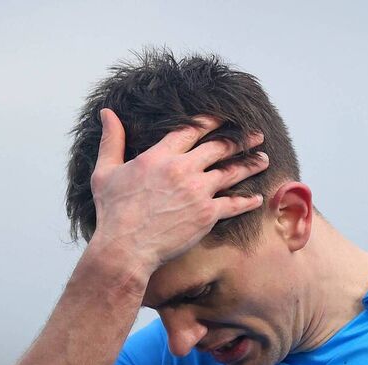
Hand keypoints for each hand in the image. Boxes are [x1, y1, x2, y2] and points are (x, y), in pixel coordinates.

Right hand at [87, 108, 267, 272]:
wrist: (126, 247)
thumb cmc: (113, 212)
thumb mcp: (105, 171)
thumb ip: (111, 140)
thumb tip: (106, 113)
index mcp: (160, 156)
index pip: (191, 130)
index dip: (210, 121)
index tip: (224, 118)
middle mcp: (183, 169)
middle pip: (218, 147)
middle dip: (239, 139)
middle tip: (255, 135)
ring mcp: (197, 191)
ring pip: (231, 172)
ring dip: (250, 164)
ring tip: (263, 158)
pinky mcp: (207, 214)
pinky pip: (233, 204)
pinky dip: (247, 201)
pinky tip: (256, 198)